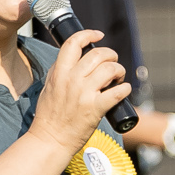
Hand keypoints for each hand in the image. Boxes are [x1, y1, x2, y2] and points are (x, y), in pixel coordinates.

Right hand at [29, 30, 130, 155]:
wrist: (51, 139)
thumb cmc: (49, 116)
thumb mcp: (49, 87)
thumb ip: (60, 71)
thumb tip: (75, 59)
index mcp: (59, 73)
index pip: (73, 43)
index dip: (88, 34)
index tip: (98, 35)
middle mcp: (72, 80)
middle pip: (98, 54)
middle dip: (110, 55)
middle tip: (113, 62)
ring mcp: (84, 94)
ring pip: (110, 70)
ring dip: (119, 70)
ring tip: (118, 78)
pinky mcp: (96, 108)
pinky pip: (117, 92)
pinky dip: (125, 89)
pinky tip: (124, 90)